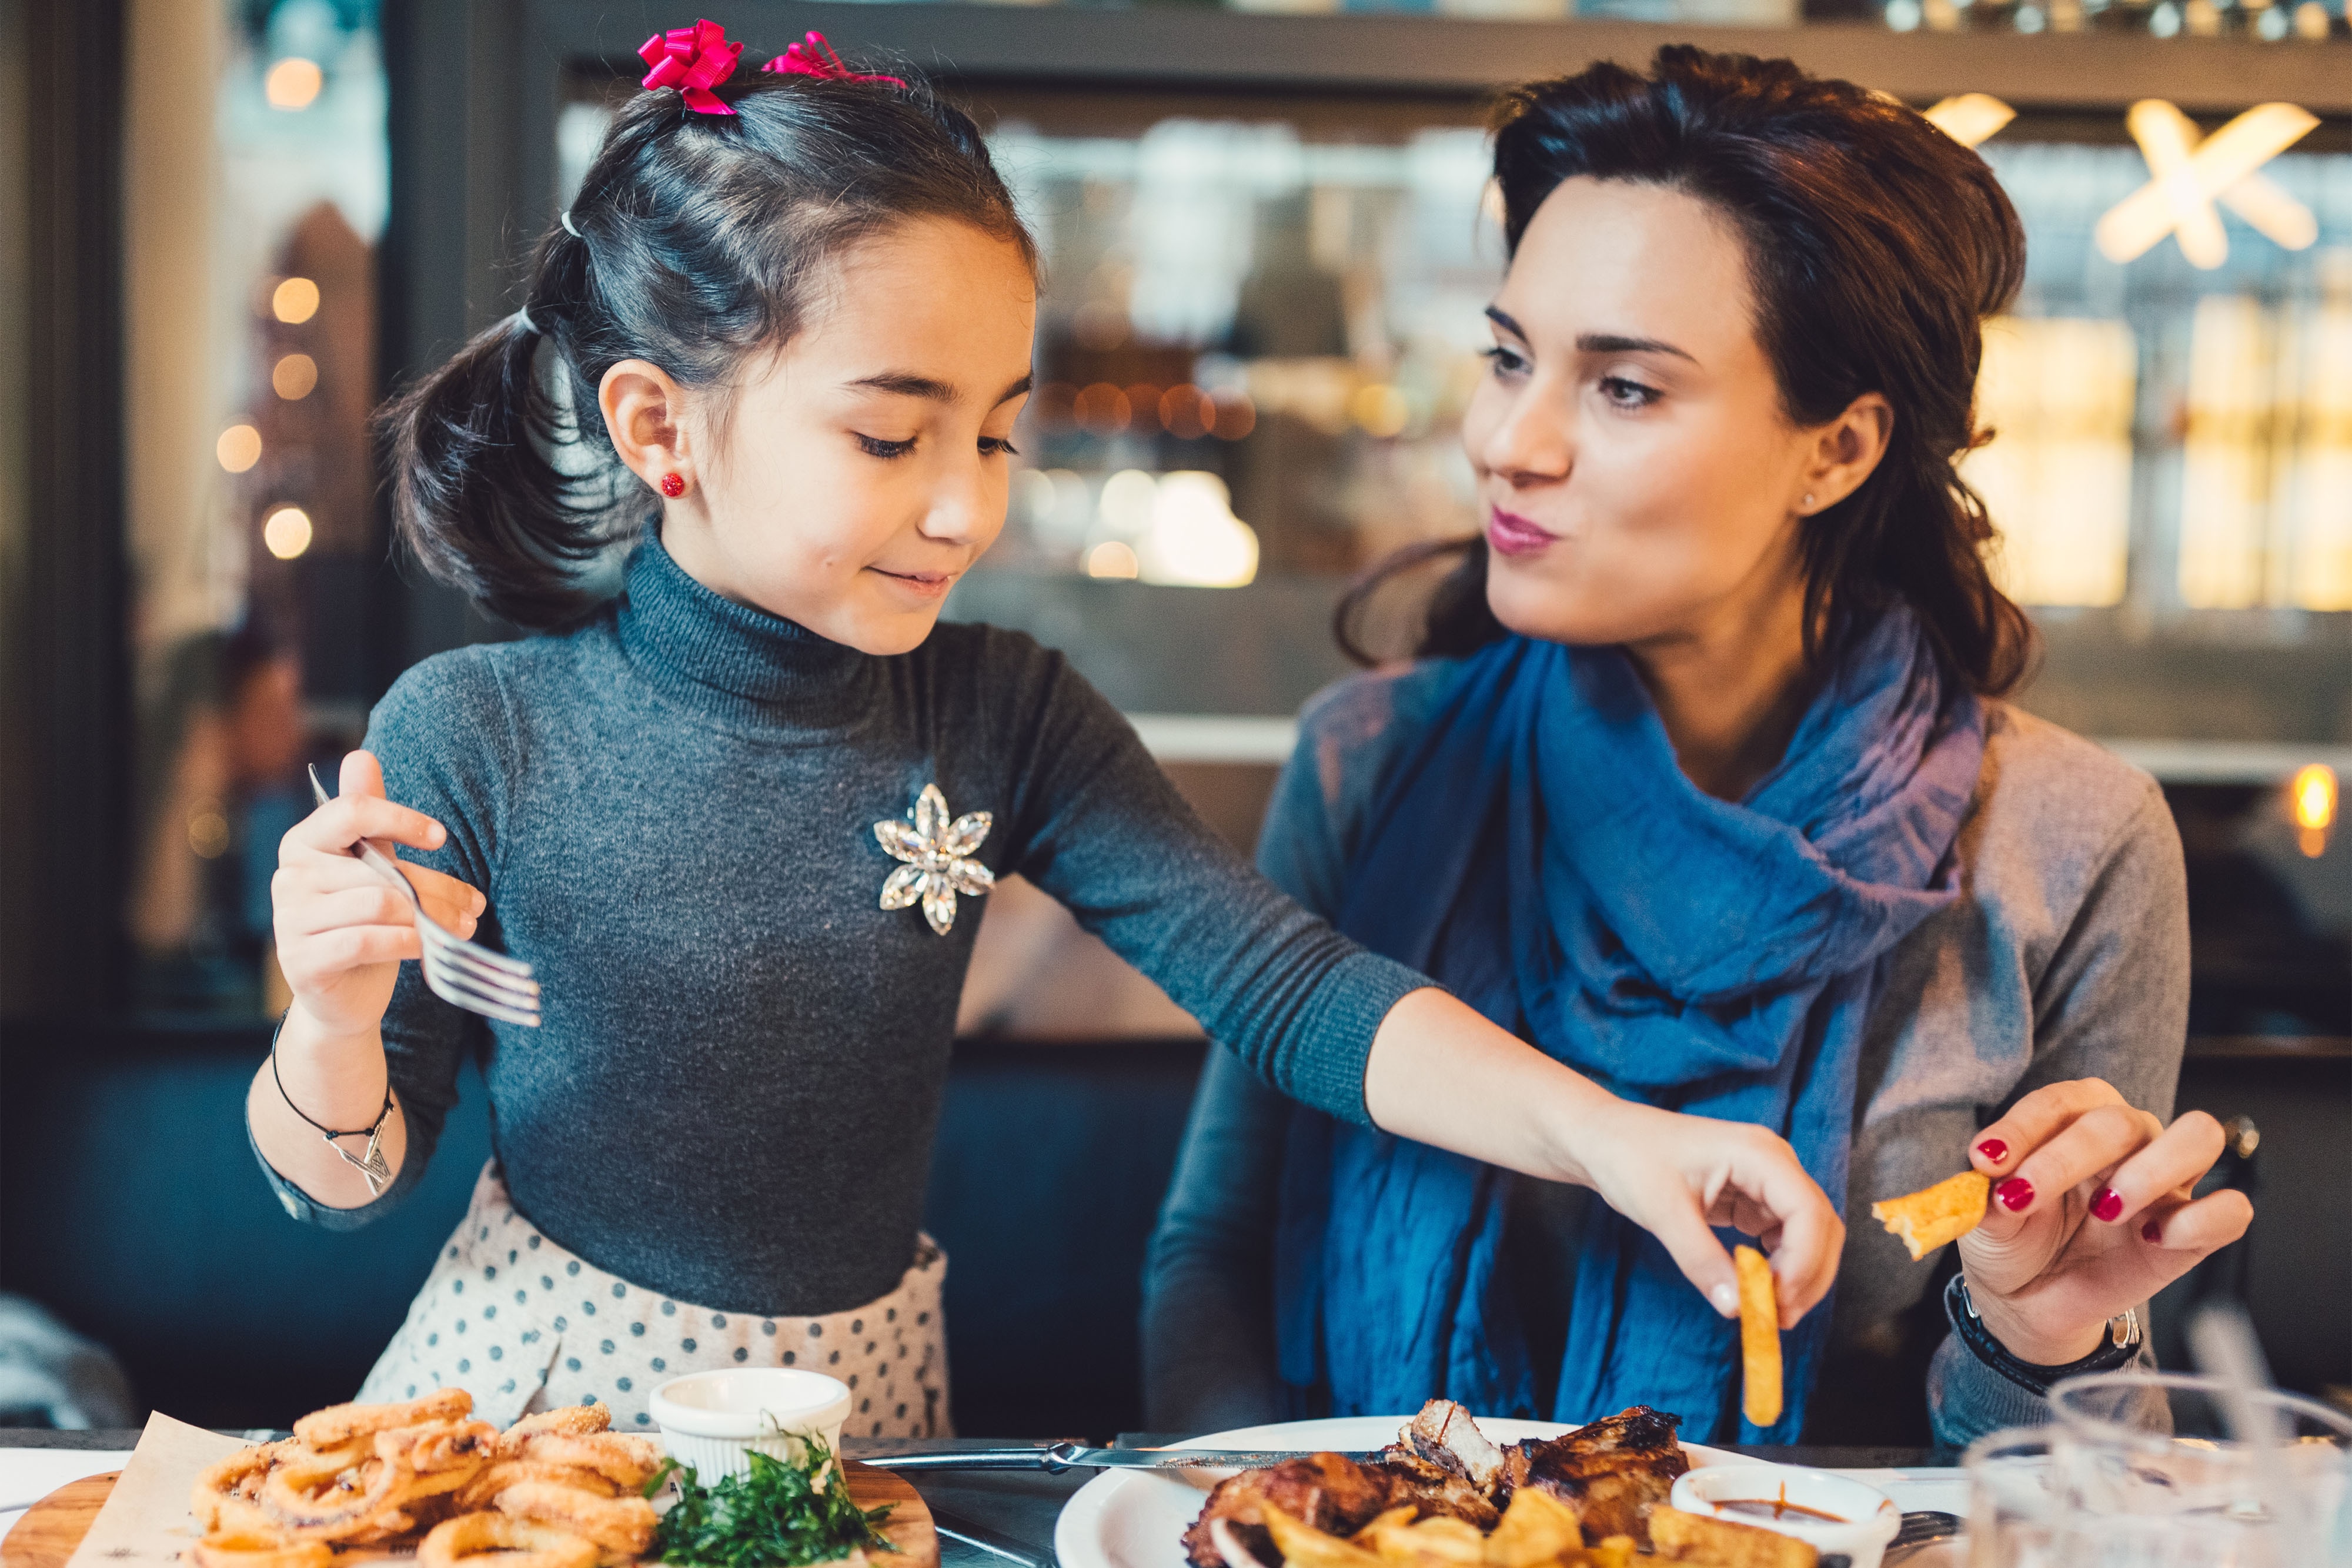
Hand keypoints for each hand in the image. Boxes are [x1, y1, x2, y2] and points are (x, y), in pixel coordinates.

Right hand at [273, 750, 484, 1037]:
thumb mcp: (372, 865)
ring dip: (430, 918)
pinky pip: (365, 941)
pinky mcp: (300, 960)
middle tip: (474, 906)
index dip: (399, 819)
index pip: (351, 812)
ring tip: (459, 928)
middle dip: (437, 888)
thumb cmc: (365, 922)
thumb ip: (368, 816)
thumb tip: (361, 754)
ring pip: (379, 904)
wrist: (343, 997)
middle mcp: (290, 876)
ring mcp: (289, 920)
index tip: (441, 837)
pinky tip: (425, 947)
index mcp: (304, 843)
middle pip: (381, 869)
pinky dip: (404, 943)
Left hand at [1574, 1100, 1845, 1327]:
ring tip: (1766, 1309)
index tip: (1779, 1303)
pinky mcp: (1752, 1197)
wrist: (1604, 1140)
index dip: (1804, 1263)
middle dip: (1807, 1276)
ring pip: (1807, 1235)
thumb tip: (1736, 1309)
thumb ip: (1701, 1260)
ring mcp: (1765, 1180)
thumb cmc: (1629, 1159)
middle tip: (1776, 1319)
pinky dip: (1779, 1266)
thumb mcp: (1663, 1212)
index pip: (1808, 1211)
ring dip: (1797, 1275)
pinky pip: (1783, 1236)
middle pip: (1819, 1225)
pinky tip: (1756, 1285)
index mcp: (1758, 1153)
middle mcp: (1773, 1163)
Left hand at [1959, 1078, 2252, 1365]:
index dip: (2021, 1127)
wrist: (2028, 1299)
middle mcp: (2130, 1137)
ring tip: (2105, 1209)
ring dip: (2150, 1169)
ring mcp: (2168, 1183)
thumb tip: (1994, 1182)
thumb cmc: (2013, 1238)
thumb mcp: (1987, 1217)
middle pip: (2120, 1121)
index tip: (1986, 1160)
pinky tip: (2152, 1238)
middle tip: (2025, 1196)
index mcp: (2075, 1117)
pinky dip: (2198, 1219)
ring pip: (2198, 1137)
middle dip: (2068, 1157)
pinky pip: (2230, 1210)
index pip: (2059, 1103)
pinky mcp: (2195, 1233)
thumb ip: (1990, 1195)